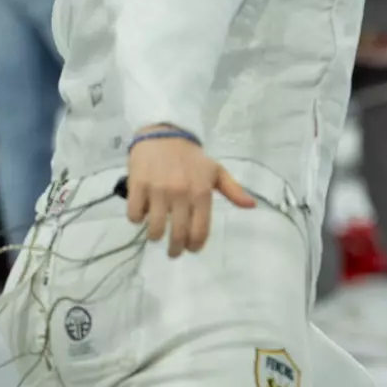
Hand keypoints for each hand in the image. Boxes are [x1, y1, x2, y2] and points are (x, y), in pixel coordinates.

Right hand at [126, 130, 256, 257]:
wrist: (164, 135)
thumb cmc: (192, 158)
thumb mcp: (216, 172)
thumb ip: (234, 191)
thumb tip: (252, 206)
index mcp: (202, 192)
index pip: (199, 230)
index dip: (195, 245)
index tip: (191, 249)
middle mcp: (181, 194)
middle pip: (177, 235)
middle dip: (175, 249)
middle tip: (174, 252)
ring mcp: (158, 190)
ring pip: (155, 229)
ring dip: (156, 236)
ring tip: (157, 234)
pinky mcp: (137, 186)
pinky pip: (135, 215)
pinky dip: (137, 218)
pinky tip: (143, 214)